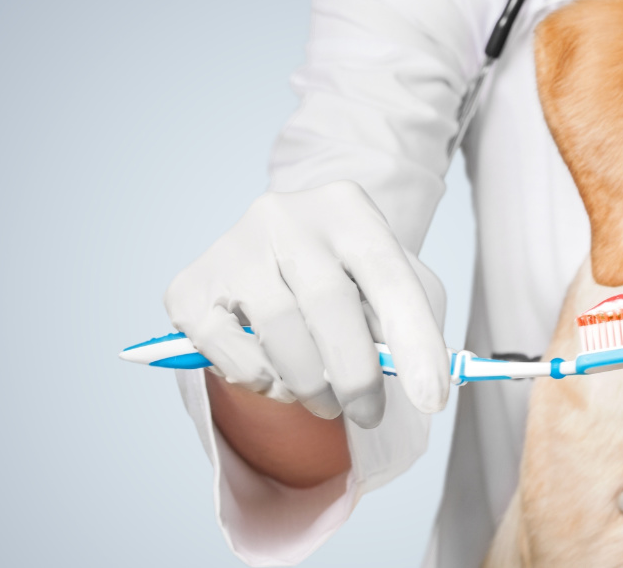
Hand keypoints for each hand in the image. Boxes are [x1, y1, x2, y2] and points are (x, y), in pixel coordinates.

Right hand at [164, 180, 449, 427]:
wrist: (279, 251)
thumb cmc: (346, 277)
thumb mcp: (388, 285)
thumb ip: (410, 325)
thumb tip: (426, 386)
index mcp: (347, 209)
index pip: (389, 276)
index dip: (415, 342)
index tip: (432, 399)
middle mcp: (285, 217)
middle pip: (329, 305)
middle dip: (357, 377)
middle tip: (369, 414)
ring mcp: (233, 248)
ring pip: (279, 334)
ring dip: (309, 387)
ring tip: (324, 401)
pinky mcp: (190, 287)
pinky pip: (229, 353)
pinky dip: (259, 381)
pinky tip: (275, 376)